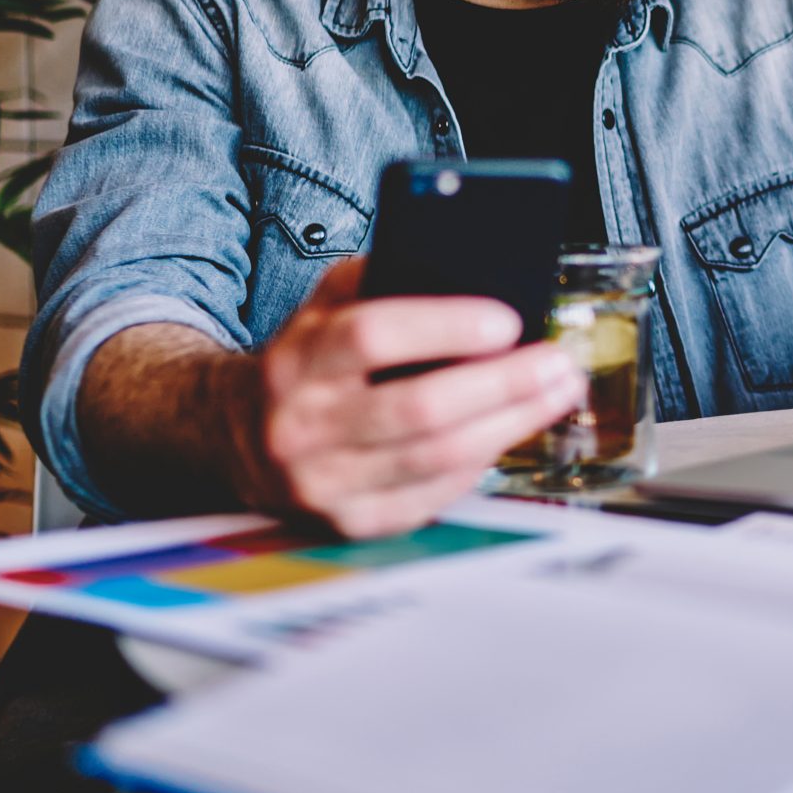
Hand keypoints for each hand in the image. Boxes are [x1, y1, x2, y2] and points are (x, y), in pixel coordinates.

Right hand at [224, 259, 585, 537]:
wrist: (234, 434)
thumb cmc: (307, 361)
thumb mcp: (323, 307)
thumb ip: (382, 281)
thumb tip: (472, 269)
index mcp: (296, 361)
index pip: (371, 337)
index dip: (444, 326)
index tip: (507, 319)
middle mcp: (302, 427)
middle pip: (419, 407)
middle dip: (503, 384)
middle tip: (558, 361)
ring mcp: (324, 483)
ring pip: (438, 457)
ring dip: (512, 423)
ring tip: (557, 392)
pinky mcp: (349, 523)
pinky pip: (434, 495)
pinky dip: (482, 462)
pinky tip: (512, 431)